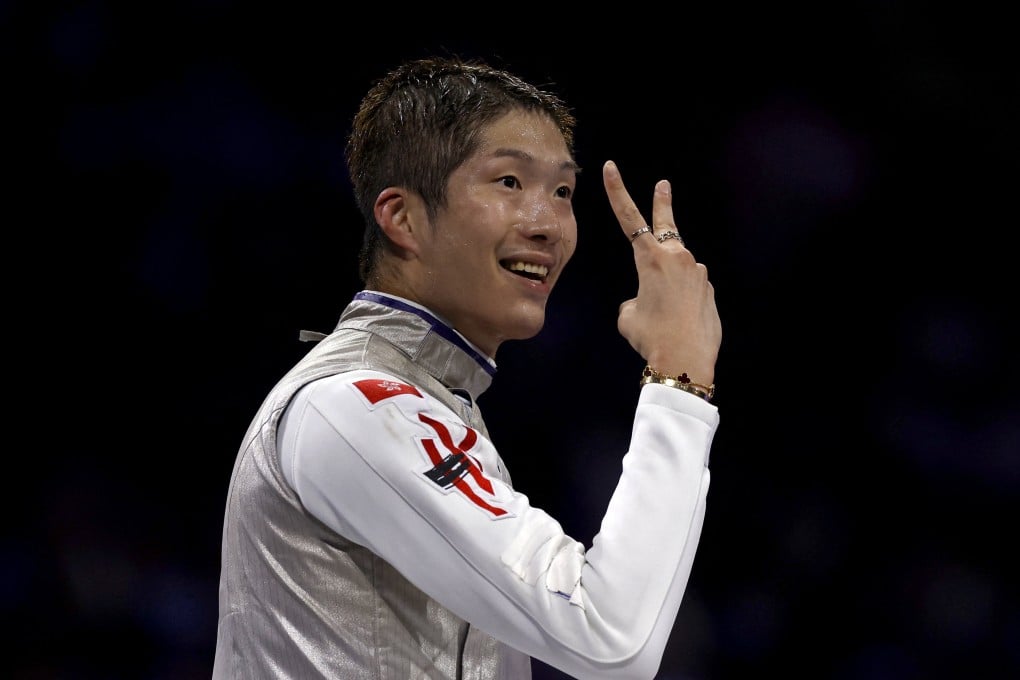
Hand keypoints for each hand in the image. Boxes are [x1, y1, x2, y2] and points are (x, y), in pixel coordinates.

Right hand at [602, 160, 720, 385]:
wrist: (685, 361)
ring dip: (666, 285)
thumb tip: (650, 298)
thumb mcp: (628, 315)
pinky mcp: (709, 291)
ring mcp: (697, 273)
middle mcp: (678, 258)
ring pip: (676, 271)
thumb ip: (636, 298)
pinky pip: (688, 291)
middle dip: (662, 204)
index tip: (611, 168)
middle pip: (666, 226)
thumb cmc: (651, 337)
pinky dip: (679, 303)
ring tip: (662, 317)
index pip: (629, 218)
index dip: (618, 192)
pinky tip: (678, 324)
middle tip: (664, 185)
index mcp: (651, 259)